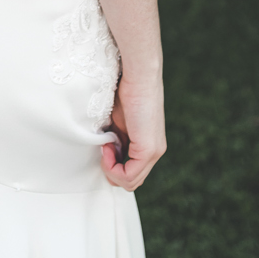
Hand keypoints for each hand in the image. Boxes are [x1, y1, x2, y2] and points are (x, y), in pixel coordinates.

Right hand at [101, 74, 165, 190]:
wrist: (138, 76)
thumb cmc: (125, 91)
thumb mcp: (117, 122)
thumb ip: (116, 140)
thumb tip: (106, 152)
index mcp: (148, 145)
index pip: (132, 173)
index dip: (113, 167)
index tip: (103, 146)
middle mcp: (155, 151)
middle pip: (132, 181)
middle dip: (112, 171)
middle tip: (103, 148)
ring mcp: (154, 152)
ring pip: (131, 182)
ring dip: (111, 169)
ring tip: (105, 147)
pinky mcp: (148, 150)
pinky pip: (129, 176)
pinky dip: (112, 167)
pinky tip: (107, 147)